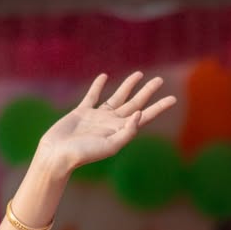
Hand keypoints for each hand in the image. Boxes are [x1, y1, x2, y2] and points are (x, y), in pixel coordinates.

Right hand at [34, 72, 175, 178]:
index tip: (173, 99)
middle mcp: (111, 124)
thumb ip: (126, 132)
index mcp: (120, 131)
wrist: (57, 155)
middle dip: (147, 92)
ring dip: (128, 86)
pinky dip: (98, 86)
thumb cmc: (82, 155)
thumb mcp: (109, 146)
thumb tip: (141, 114)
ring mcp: (97, 117)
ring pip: (117, 97)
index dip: (159, 108)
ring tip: (139, 74)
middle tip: (159, 80)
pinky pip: (93, 96)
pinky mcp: (81, 112)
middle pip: (134, 104)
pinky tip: (104, 77)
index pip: (144, 117)